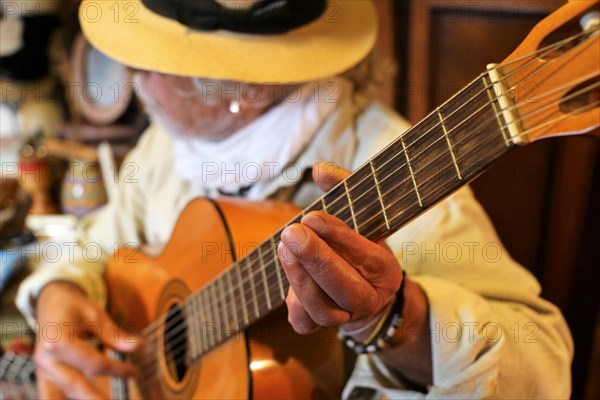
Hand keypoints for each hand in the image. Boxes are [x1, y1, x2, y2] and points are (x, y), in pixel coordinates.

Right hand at [35, 282, 139, 398]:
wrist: (50, 300)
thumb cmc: (74, 306)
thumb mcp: (96, 315)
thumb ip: (115, 335)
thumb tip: (137, 347)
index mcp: (59, 341)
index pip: (95, 364)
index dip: (118, 370)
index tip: (135, 371)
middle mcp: (46, 359)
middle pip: (75, 385)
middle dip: (96, 398)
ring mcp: (41, 369)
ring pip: (57, 396)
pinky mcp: (42, 374)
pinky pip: (49, 394)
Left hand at [278, 163, 402, 334]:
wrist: (364, 292)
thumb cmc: (359, 246)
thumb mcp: (361, 217)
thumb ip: (345, 190)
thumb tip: (320, 169)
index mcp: (385, 271)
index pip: (366, 256)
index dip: (338, 236)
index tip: (312, 217)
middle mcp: (369, 298)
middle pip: (345, 287)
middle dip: (316, 260)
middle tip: (292, 233)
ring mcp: (346, 317)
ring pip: (323, 308)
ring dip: (300, 278)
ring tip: (285, 248)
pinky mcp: (322, 326)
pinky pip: (305, 323)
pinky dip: (293, 303)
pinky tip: (287, 274)